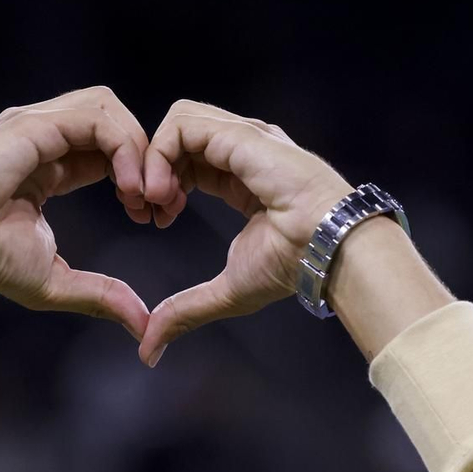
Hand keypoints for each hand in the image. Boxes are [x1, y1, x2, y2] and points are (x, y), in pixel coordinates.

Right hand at [0, 86, 161, 341]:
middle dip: (146, 157)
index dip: (139, 176)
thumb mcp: (55, 282)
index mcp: (46, 164)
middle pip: (112, 120)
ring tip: (144, 196)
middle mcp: (42, 136)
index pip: (107, 148)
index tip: (153, 216)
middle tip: (160, 205)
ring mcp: (35, 125)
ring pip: (107, 109)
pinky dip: (123, 148)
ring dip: (138, 149)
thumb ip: (101, 294)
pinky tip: (127, 189)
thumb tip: (143, 323)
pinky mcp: (32, 125)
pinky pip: (95, 118)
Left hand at [137, 101, 355, 366]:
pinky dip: (161, 155)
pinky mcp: (240, 135)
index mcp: (241, 175)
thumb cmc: (293, 266)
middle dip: (150, 168)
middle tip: (144, 210)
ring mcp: (243, 137)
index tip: (155, 220)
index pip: (187, 160)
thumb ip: (186, 311)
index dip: (161, 184)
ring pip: (178, 121)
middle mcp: (242, 149)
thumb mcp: (227, 291)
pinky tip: (164, 194)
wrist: (327, 250)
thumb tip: (149, 349)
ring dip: (153, 159)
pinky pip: (182, 125)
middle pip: (178, 136)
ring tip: (155, 200)